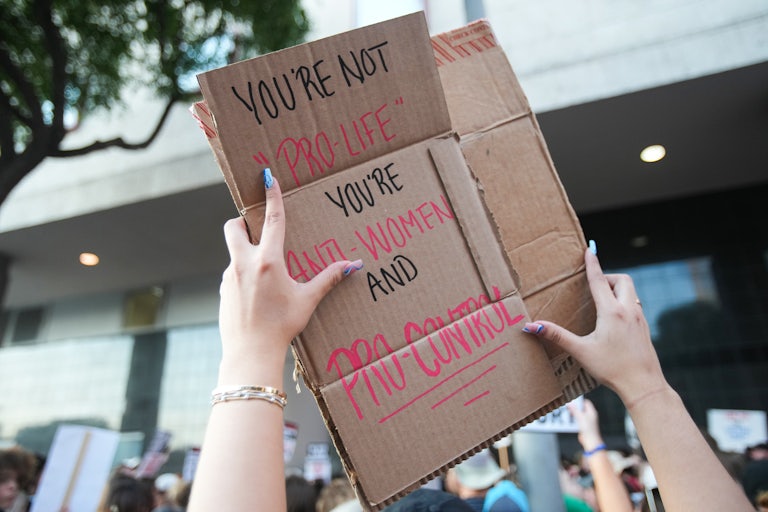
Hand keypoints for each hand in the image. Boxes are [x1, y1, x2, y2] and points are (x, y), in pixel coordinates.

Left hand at [218, 174, 361, 379]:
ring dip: (246, 252)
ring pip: (233, 252)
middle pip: (233, 227)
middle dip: (241, 221)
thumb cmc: (282, 326)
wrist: (250, 352)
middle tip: (256, 228)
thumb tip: (353, 264)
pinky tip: (256, 294)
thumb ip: (328, 279)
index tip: (268, 177)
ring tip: (265, 273)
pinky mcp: (222, 290)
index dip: (272, 197)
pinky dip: (243, 274)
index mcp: (268, 261)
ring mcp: (229, 276)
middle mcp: (244, 263)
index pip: (272, 220)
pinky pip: (232, 273)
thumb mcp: (307, 301)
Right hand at [524, 249, 667, 407]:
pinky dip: (624, 303)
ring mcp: (639, 319)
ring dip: (616, 289)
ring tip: (602, 301)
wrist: (644, 385)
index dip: (592, 264)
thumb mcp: (581, 351)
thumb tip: (532, 326)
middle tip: (594, 286)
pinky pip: (634, 305)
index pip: (599, 281)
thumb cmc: (612, 369)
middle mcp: (628, 311)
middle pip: (622, 280)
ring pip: (630, 292)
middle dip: (608, 277)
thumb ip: (557, 336)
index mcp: (612, 312)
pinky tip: (614, 319)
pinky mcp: (644, 328)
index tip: (590, 250)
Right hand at [569, 399, 602, 451]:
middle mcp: (590, 416)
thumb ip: (575, 410)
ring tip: (569, 415)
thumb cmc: (589, 430)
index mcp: (592, 412)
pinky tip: (570, 422)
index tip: (573, 401)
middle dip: (575, 408)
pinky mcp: (583, 426)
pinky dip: (573, 420)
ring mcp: (587, 421)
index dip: (579, 401)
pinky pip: (577, 421)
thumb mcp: (580, 417)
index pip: (586, 402)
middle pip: (581, 408)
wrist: (590, 441)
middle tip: (569, 408)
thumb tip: (570, 404)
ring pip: (578, 414)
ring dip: (573, 415)